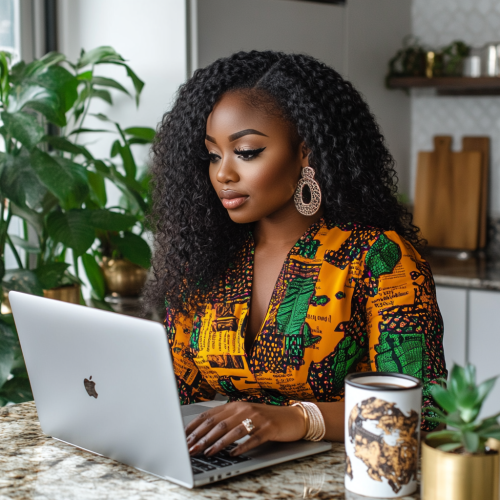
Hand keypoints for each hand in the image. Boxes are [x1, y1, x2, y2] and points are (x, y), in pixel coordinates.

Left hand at [185, 401, 305, 456]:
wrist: (292, 417)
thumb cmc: (265, 418)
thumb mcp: (244, 415)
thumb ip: (228, 420)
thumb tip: (204, 433)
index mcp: (235, 405)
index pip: (210, 415)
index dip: (195, 426)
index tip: (184, 437)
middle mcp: (244, 409)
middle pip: (218, 423)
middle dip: (202, 437)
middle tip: (190, 449)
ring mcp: (257, 418)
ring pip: (233, 431)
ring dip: (218, 443)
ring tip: (207, 453)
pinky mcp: (268, 429)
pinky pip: (253, 439)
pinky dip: (241, 447)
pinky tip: (233, 454)